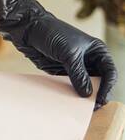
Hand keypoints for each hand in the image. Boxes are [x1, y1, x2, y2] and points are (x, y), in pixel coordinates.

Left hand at [0, 0, 118, 110]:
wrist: (28, 29)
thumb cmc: (52, 33)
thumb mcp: (68, 53)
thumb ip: (78, 74)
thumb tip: (87, 94)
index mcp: (97, 51)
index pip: (109, 72)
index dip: (107, 87)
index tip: (100, 99)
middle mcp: (90, 60)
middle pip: (100, 83)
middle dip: (97, 95)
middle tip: (91, 109)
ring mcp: (77, 68)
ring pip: (85, 87)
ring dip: (83, 98)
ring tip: (80, 110)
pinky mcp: (63, 74)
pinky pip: (70, 87)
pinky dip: (71, 96)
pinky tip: (68, 104)